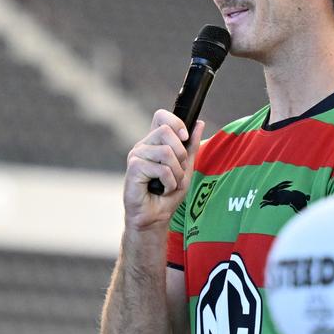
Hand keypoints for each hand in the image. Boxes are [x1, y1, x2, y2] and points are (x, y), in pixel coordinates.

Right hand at [124, 110, 204, 229]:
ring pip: (166, 152)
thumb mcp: (185, 168)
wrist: (155, 217)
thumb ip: (191, 146)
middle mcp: (143, 145)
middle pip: (166, 130)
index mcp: (154, 142)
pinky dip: (169, 183)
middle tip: (177, 171)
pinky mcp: (134, 167)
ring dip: (176, 173)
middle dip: (180, 153)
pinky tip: (162, 190)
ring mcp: (136, 155)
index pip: (161, 116)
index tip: (185, 138)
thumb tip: (199, 123)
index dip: (176, 123)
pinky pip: (161, 169)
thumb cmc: (167, 195)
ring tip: (170, 184)